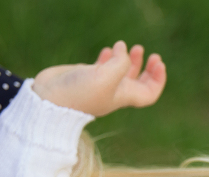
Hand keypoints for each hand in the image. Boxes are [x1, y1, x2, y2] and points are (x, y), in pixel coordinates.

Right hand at [32, 41, 166, 116]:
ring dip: (128, 58)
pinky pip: (104, 65)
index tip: (158, 63)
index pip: (149, 93)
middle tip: (146, 52)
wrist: (50, 99)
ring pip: (122, 71)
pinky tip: (109, 49)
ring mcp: (101, 83)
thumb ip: (120, 63)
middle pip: (138, 82)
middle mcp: (115, 91)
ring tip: (126, 45)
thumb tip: (123, 49)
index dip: (158, 80)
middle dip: (146, 67)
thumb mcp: (106, 78)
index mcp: (124, 96)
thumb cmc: (80, 93)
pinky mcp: (87, 75)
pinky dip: (110, 56)